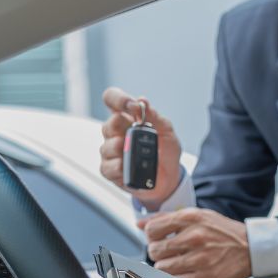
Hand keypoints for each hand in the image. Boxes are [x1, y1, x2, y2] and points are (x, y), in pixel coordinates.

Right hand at [100, 87, 182, 208]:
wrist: (170, 179)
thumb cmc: (166, 152)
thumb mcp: (167, 131)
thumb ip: (154, 116)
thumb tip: (142, 101)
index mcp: (128, 119)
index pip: (112, 99)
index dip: (118, 99)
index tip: (133, 107)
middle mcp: (117, 133)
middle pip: (108, 124)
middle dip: (121, 127)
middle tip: (135, 134)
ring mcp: (112, 152)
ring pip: (106, 146)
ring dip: (119, 148)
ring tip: (132, 152)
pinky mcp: (112, 171)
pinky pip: (107, 167)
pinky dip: (118, 167)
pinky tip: (126, 167)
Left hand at [140, 207, 250, 277]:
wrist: (252, 247)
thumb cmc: (224, 231)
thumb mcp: (198, 216)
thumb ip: (168, 218)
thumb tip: (141, 224)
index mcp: (192, 218)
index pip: (153, 228)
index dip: (151, 235)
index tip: (157, 238)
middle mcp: (195, 236)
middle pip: (154, 249)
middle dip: (157, 252)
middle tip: (166, 252)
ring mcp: (200, 258)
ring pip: (162, 267)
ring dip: (165, 266)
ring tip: (175, 262)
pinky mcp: (205, 277)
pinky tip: (183, 271)